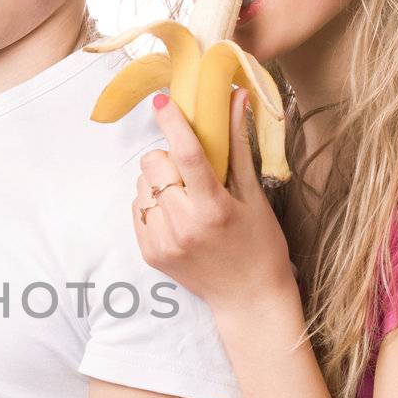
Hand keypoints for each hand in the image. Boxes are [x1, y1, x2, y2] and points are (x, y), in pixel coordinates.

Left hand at [133, 89, 295, 316]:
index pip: (187, 155)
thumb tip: (235, 98)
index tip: (162, 102)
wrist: (248, 299)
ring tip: (186, 199)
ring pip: (142, 185)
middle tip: (191, 173)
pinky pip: (137, 208)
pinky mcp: (149, 254)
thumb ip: (238, 147)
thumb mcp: (255, 197)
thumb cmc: (260, 246)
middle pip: (154, 165)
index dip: (173, 124)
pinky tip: (177, 217)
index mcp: (213, 209)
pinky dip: (153, 204)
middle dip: (169, 158)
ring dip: (159, 183)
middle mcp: (183, 226)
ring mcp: (162, 242)